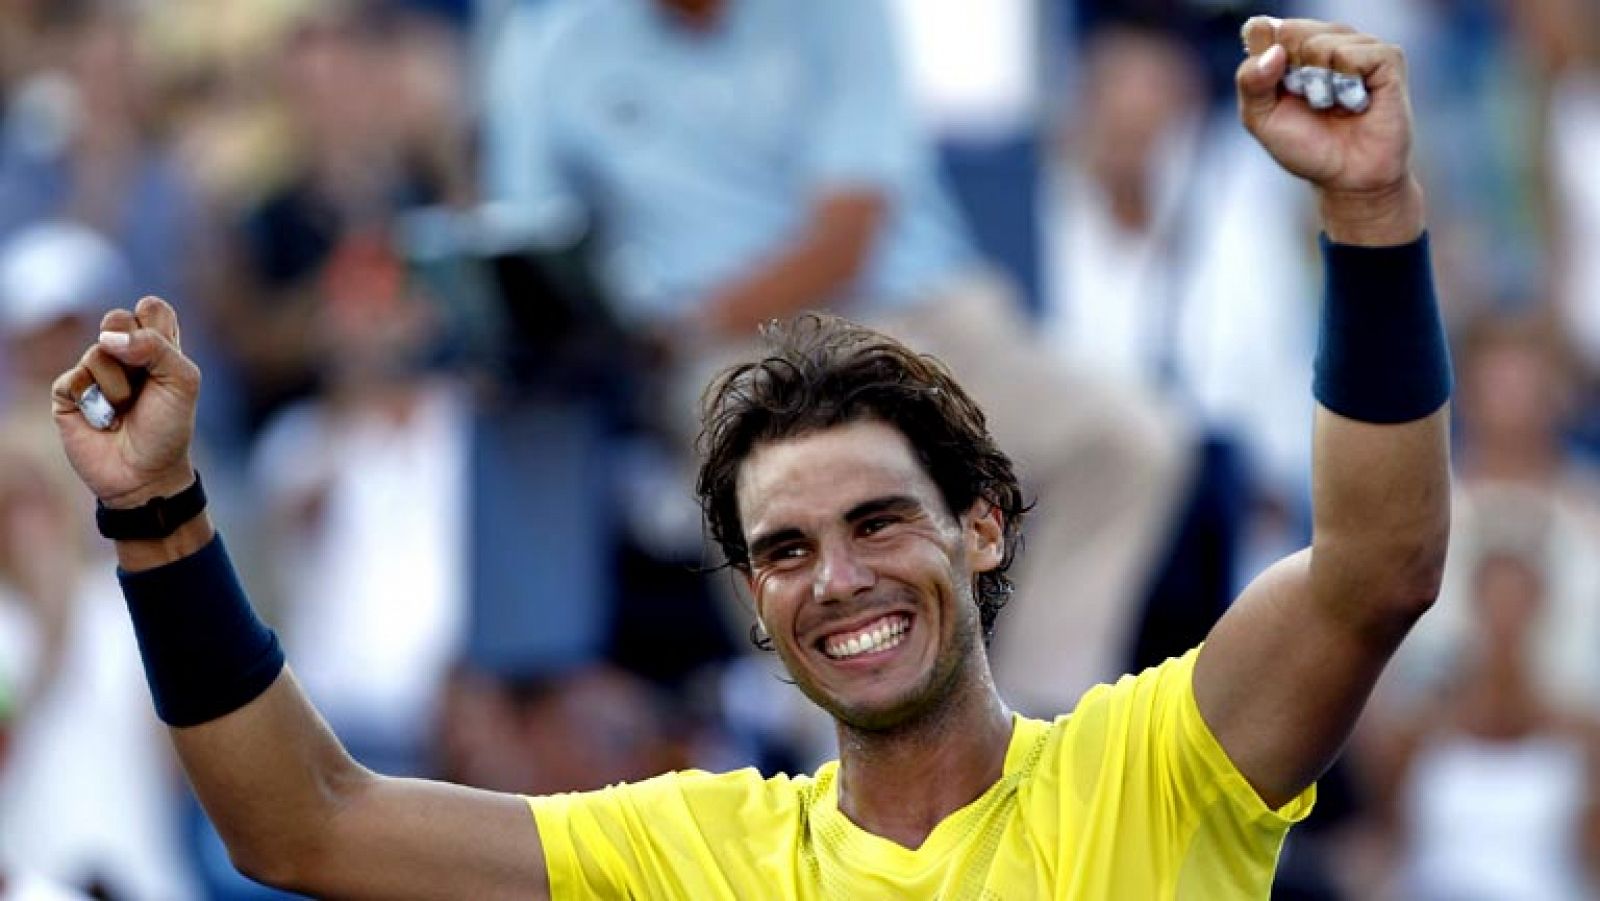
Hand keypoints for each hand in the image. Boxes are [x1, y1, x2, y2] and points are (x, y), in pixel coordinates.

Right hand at [50, 296, 198, 508]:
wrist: (145, 474)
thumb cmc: (168, 427)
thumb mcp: (182, 383)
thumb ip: (156, 347)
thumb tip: (108, 338)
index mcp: (156, 346)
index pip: (151, 308)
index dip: (155, 326)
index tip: (164, 356)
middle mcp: (123, 353)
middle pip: (116, 317)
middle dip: (133, 349)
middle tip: (143, 380)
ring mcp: (93, 371)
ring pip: (98, 352)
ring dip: (120, 388)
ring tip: (125, 410)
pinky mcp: (68, 392)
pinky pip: (75, 379)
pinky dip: (94, 403)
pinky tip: (103, 421)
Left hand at [1238, 18, 1422, 243]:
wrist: (1348, 177)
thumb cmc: (1305, 146)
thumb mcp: (1261, 119)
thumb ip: (1250, 81)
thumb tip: (1275, 50)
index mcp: (1288, 48)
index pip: (1261, 28)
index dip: (1263, 59)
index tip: (1277, 89)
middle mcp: (1324, 38)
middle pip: (1289, 30)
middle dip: (1290, 76)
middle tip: (1309, 101)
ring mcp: (1357, 44)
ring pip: (1319, 42)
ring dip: (1319, 85)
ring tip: (1334, 105)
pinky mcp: (1387, 57)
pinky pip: (1350, 54)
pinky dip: (1345, 84)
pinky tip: (1356, 102)